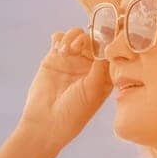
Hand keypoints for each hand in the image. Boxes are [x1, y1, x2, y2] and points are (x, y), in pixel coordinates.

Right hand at [17, 26, 111, 151]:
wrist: (46, 122)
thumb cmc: (74, 112)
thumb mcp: (93, 90)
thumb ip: (100, 67)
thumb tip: (106, 44)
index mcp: (104, 74)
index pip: (109, 50)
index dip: (108, 40)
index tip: (104, 36)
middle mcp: (89, 65)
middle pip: (93, 38)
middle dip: (89, 36)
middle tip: (80, 45)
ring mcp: (71, 60)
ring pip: (77, 35)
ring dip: (73, 36)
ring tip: (66, 50)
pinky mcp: (54, 58)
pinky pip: (59, 38)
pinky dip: (59, 37)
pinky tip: (58, 48)